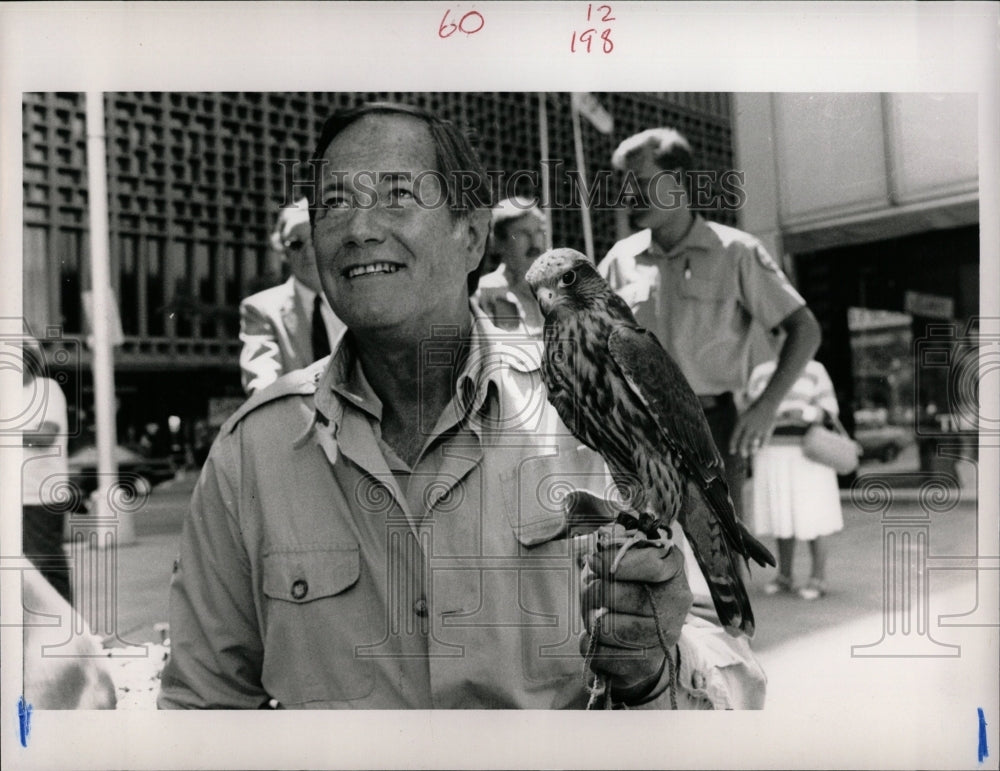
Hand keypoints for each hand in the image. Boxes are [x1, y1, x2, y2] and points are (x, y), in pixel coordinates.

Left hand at [580, 522, 691, 701]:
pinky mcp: (646, 666)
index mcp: (672, 569)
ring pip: (607, 629)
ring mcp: (664, 639)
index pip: (649, 565)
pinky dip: (589, 647)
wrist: (643, 634)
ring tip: (595, 615)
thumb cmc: (627, 586)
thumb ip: (612, 550)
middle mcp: (676, 605)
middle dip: (593, 593)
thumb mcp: (621, 560)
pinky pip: (601, 656)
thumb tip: (596, 552)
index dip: (613, 562)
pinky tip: (597, 639)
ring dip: (589, 621)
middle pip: (620, 597)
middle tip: (590, 591)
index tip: (591, 560)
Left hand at [730, 398, 778, 457]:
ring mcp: (758, 428)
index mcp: (741, 422)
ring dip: (752, 449)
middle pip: (744, 441)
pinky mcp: (767, 430)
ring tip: (751, 453)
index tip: (732, 452)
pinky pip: (764, 441)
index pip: (735, 435)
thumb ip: (741, 428)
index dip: (732, 445)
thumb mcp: (744, 417)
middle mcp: (749, 426)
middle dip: (742, 450)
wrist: (767, 404)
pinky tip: (760, 448)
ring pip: (754, 442)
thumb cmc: (753, 411)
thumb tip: (738, 440)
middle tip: (742, 455)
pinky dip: (762, 446)